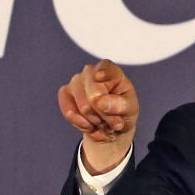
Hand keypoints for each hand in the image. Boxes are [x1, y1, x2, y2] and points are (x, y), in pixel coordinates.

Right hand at [59, 61, 139, 175]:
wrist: (109, 125)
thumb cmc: (122, 112)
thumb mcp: (130, 110)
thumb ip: (120, 105)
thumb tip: (100, 103)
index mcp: (111, 71)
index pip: (106, 69)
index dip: (103, 73)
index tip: (99, 77)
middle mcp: (91, 71)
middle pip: (94, 96)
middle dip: (104, 115)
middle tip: (113, 121)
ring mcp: (75, 80)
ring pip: (83, 108)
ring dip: (94, 122)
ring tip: (101, 121)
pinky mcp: (64, 92)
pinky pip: (70, 113)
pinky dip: (82, 124)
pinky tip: (89, 124)